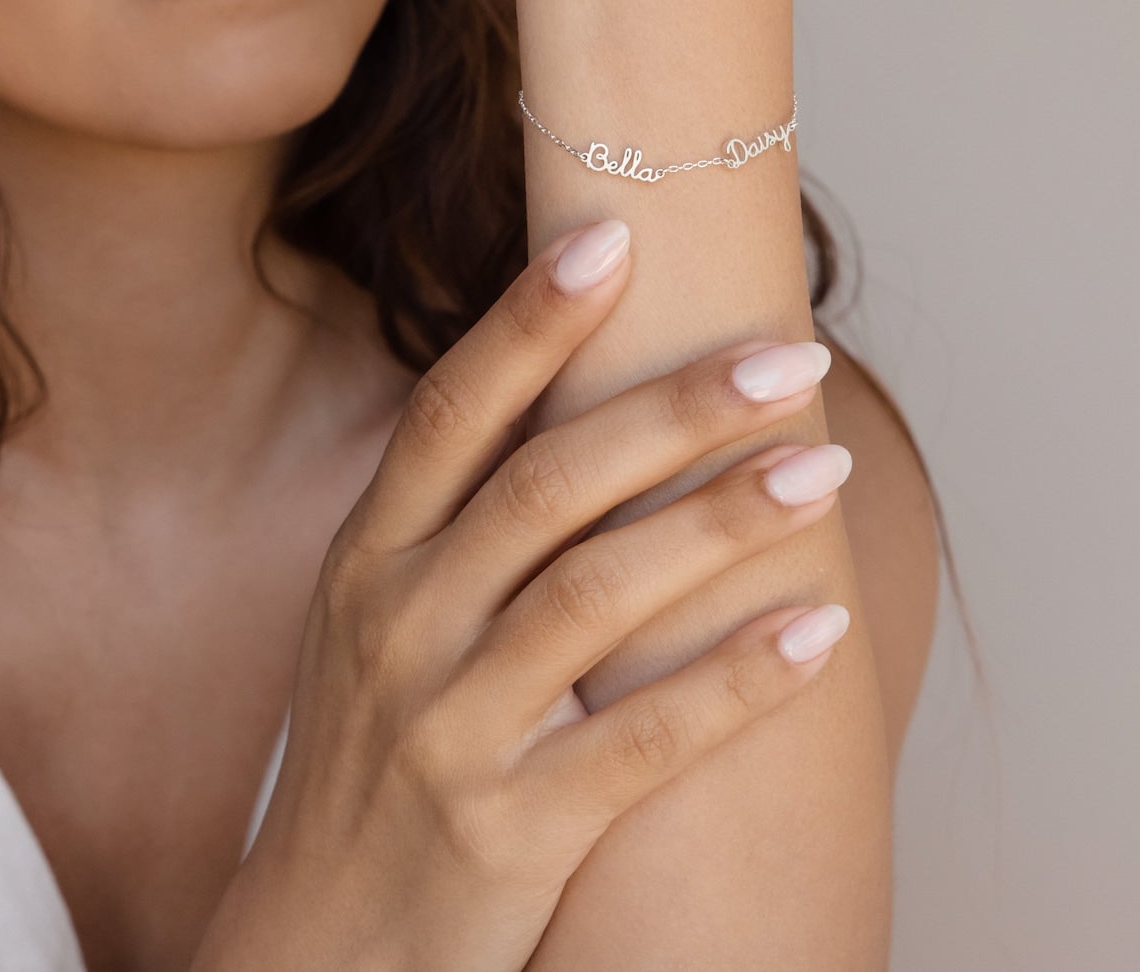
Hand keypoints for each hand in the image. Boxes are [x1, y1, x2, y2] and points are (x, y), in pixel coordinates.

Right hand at [192, 220, 848, 971]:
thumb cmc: (369, 755)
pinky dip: (737, 679)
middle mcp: (398, 623)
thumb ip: (449, 520)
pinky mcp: (508, 828)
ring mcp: (447, 727)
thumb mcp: (375, 620)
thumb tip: (569, 400)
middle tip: (785, 352)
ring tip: (822, 462)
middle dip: (671, 406)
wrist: (317, 948)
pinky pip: (642, 740)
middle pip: (545, 483)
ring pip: (599, 593)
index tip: (613, 238)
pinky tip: (820, 630)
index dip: (528, 320)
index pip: (449, 411)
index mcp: (366, 557)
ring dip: (721, 520)